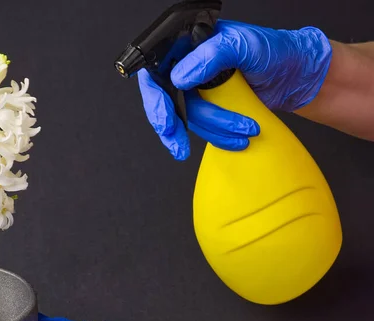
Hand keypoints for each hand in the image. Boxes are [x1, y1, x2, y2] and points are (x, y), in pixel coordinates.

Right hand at [139, 20, 332, 159]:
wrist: (298, 76)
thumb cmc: (276, 50)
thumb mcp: (243, 45)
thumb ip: (209, 56)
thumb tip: (179, 78)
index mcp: (188, 45)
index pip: (157, 70)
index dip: (155, 96)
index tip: (165, 119)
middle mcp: (189, 65)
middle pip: (165, 98)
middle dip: (171, 124)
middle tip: (178, 143)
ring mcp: (199, 88)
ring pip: (188, 117)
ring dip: (212, 131)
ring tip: (241, 133)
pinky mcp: (211, 106)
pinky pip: (203, 126)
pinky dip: (218, 136)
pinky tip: (236, 139)